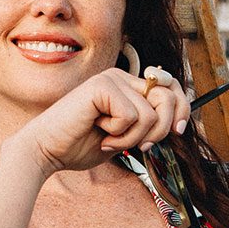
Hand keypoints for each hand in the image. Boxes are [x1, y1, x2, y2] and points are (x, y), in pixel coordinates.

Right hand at [8, 66, 187, 174]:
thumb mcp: (124, 137)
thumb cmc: (80, 145)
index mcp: (128, 86)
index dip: (182, 110)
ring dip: (133, 138)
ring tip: (109, 140)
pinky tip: (98, 132)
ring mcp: (111, 79)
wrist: (46, 150)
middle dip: (159, 130)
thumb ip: (147, 126)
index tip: (178, 132)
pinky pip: (132, 116)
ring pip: (150, 114)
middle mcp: (121, 77)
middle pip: (168, 98)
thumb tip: (177, 124)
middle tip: (139, 145)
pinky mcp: (102, 86)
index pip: (171, 88)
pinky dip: (119, 134)